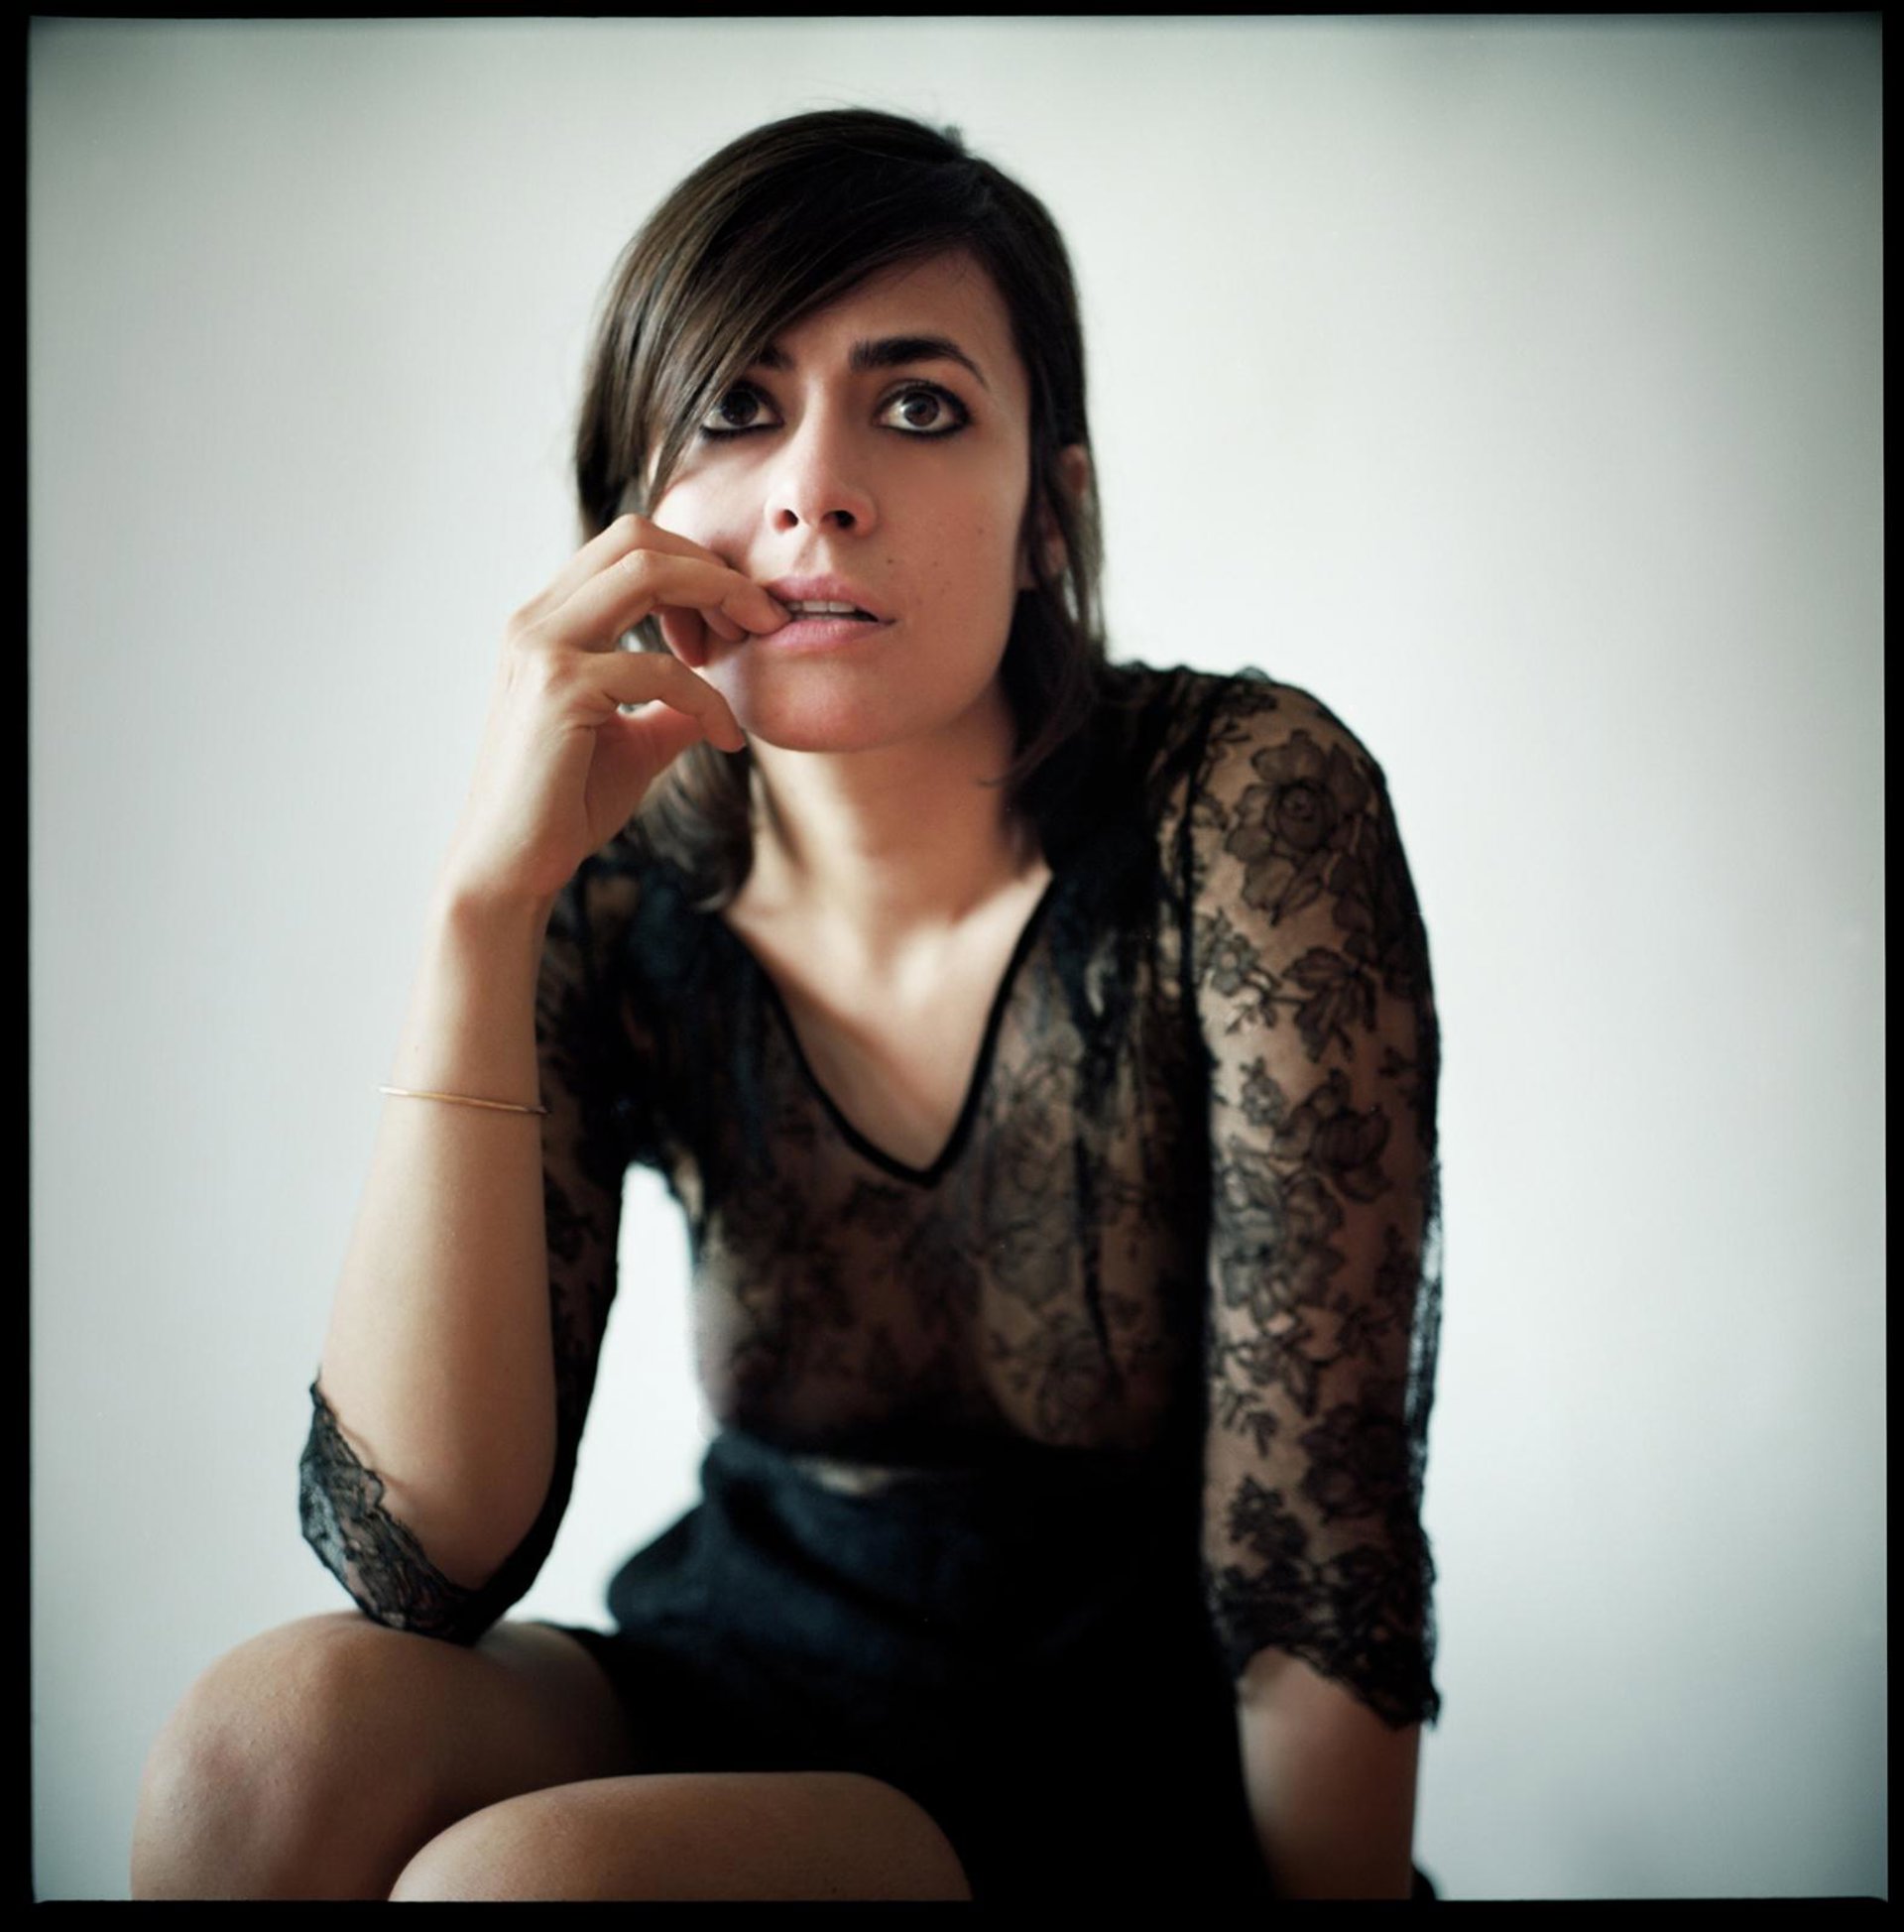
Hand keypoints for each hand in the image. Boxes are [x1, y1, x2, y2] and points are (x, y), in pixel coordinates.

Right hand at [438, 515, 786, 909]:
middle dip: (714, 568)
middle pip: (639, 537)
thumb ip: (669, 705)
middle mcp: (537, 621)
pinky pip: (660, 669)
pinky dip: (709, 697)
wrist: (513, 866)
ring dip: (719, 596)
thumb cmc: (566, 806)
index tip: (735, 623)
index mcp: (549, 623)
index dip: (694, 569)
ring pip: (646, 570)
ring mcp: (542, 647)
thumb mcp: (633, 741)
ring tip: (759, 640)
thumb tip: (714, 693)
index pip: (628, 548)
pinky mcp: (560, 688)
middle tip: (763, 618)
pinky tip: (727, 738)